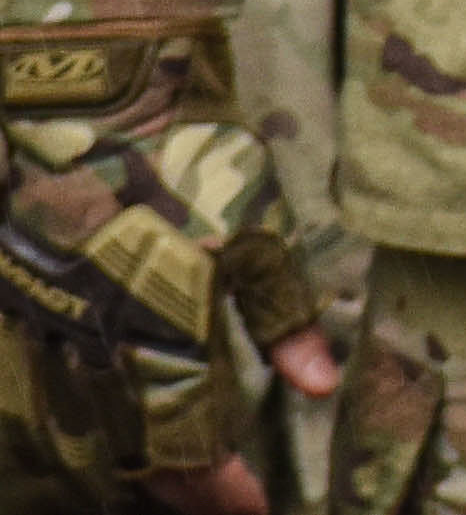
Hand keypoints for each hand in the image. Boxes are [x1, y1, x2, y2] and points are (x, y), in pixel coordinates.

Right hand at [0, 107, 323, 510]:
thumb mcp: (254, 230)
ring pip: (90, 446)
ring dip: (138, 475)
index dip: (224, 492)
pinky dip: (93, 440)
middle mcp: (101, 353)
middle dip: (184, 495)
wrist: (80, 109)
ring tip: (184, 488)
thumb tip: (318, 386)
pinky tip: (123, 445)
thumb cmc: (183, 159)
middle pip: (136, 462)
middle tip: (226, 504)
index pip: (191, 450)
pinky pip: (54, 410)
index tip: (257, 507)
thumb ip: (284, 317)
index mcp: (164, 335)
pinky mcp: (25, 325)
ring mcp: (54, 341)